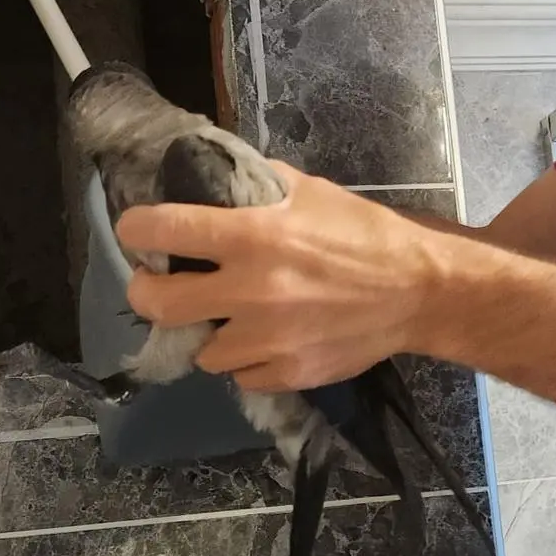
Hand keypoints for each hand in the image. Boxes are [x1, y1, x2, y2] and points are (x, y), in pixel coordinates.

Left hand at [114, 160, 444, 390]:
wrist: (420, 290)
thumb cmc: (365, 233)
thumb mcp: (311, 192)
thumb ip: (259, 186)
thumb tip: (216, 179)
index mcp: (253, 236)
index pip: (165, 229)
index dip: (136, 228)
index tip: (135, 231)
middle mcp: (250, 291)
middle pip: (158, 303)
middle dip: (147, 291)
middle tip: (158, 284)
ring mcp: (267, 340)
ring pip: (201, 350)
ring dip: (209, 333)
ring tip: (230, 319)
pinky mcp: (288, 374)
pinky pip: (242, 376)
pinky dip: (248, 362)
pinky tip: (267, 342)